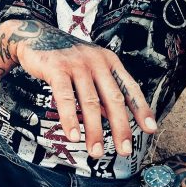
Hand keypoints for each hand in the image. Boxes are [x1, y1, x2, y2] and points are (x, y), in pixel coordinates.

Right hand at [13, 20, 156, 156]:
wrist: (35, 36)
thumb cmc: (64, 57)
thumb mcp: (88, 69)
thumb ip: (100, 91)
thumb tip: (112, 119)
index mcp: (109, 61)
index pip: (129, 88)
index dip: (141, 109)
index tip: (150, 129)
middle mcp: (96, 61)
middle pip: (113, 99)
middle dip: (120, 127)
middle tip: (124, 151)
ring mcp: (77, 64)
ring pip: (90, 102)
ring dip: (94, 130)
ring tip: (95, 151)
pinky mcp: (57, 68)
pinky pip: (65, 98)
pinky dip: (70, 119)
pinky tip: (73, 135)